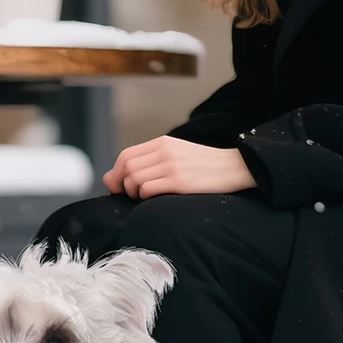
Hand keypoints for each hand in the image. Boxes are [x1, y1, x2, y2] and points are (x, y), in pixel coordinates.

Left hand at [103, 136, 256, 199]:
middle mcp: (164, 151)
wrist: (233, 168)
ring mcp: (171, 166)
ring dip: (133, 193)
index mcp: (162, 143)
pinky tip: (154, 199)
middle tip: (130, 196)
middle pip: (127, 168)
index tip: (119, 187)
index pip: (126, 156)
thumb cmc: (202, 167)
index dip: (116, 174)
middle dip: (122, 185)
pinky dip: (144, 197)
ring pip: (134, 179)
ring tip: (143, 197)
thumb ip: (146, 163)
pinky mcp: (178, 181)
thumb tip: (109, 179)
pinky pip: (147, 189)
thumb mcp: (175, 156)